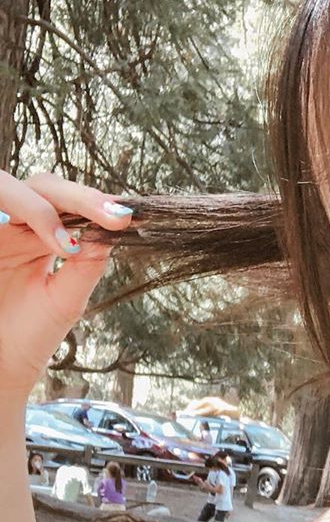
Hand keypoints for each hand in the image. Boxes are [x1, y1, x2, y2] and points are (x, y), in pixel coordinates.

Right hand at [0, 170, 133, 401]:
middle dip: (80, 197)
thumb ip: (86, 264)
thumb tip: (112, 231)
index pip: (68, 202)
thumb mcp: (66, 299)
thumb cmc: (28, 335)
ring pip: (9, 186)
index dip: (95, 201)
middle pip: (43, 185)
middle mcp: (17, 227)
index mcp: (42, 237)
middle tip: (115, 217)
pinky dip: (23, 214)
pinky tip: (51, 244)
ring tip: (69, 244)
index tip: (126, 216)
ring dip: (44, 208)